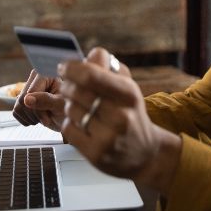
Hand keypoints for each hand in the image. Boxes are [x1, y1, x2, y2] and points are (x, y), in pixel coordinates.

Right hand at [11, 69, 65, 130]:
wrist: (68, 117)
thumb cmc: (69, 108)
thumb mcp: (61, 104)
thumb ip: (46, 100)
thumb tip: (27, 99)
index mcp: (45, 74)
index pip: (30, 93)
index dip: (37, 109)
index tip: (48, 117)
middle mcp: (34, 78)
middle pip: (22, 100)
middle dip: (35, 114)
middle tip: (48, 118)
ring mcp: (27, 88)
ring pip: (17, 107)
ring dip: (31, 118)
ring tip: (44, 116)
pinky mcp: (23, 99)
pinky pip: (15, 112)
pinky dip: (26, 119)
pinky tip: (38, 117)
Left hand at [59, 48, 180, 193]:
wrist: (145, 153)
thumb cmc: (131, 113)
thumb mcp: (128, 87)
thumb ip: (108, 68)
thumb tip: (88, 55)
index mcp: (129, 94)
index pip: (90, 75)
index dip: (71, 68)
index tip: (64, 67)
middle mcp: (120, 116)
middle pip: (76, 91)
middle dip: (67, 85)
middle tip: (69, 86)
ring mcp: (108, 137)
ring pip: (70, 109)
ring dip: (69, 104)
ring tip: (81, 107)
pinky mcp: (95, 154)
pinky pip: (68, 129)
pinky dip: (70, 123)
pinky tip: (82, 124)